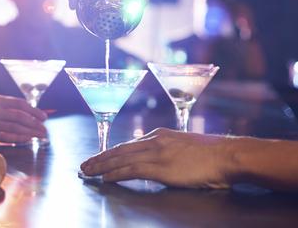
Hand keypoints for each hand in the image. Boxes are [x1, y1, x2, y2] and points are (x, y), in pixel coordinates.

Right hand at [0, 95, 46, 143]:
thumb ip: (10, 108)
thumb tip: (32, 114)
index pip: (20, 104)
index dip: (34, 110)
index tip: (44, 117)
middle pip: (19, 117)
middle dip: (35, 123)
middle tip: (45, 130)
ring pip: (15, 127)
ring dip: (30, 132)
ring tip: (41, 135)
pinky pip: (7, 137)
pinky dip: (19, 138)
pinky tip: (28, 139)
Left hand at [80, 128, 235, 188]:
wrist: (228, 155)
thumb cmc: (213, 156)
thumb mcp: (186, 147)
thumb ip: (170, 151)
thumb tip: (163, 162)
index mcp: (160, 135)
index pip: (129, 145)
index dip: (112, 152)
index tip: (100, 157)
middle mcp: (155, 140)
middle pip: (120, 149)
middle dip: (100, 157)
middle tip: (84, 164)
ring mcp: (157, 153)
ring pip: (121, 158)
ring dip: (101, 166)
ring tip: (87, 171)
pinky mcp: (161, 166)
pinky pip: (132, 169)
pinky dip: (116, 173)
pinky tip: (105, 178)